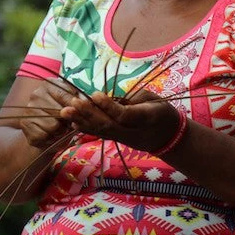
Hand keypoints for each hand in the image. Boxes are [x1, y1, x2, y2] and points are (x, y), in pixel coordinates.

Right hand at [18, 78, 75, 148]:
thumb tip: (84, 102)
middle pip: (60, 112)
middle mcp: (36, 94)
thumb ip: (80, 99)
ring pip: (52, 126)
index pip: (65, 95)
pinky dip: (49, 138)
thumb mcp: (73, 101)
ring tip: (58, 128)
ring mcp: (28, 110)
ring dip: (59, 130)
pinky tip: (50, 134)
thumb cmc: (63, 112)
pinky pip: (43, 136)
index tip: (78, 112)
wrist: (45, 128)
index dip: (75, 107)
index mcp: (49, 85)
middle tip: (66, 121)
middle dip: (67, 120)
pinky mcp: (24, 125)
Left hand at [60, 90, 181, 152]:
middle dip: (88, 114)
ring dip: (82, 121)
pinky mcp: (117, 139)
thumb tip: (112, 97)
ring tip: (66, 112)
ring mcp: (123, 138)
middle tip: (73, 103)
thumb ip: (134, 98)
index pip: (124, 115)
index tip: (95, 95)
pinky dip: (85, 128)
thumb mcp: (154, 99)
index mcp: (145, 118)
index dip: (108, 106)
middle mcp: (132, 131)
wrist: (168, 137)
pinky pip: (99, 134)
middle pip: (108, 124)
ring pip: (101, 131)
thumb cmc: (162, 112)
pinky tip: (72, 122)